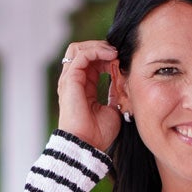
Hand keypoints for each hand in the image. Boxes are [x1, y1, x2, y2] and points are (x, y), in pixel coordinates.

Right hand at [57, 40, 123, 155]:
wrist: (87, 144)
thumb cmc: (98, 133)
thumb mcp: (112, 109)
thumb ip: (115, 93)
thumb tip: (121, 80)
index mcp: (82, 87)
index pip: (90, 62)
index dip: (106, 57)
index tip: (122, 61)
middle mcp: (73, 81)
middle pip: (82, 51)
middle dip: (101, 48)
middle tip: (118, 53)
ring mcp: (69, 79)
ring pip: (79, 49)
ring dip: (98, 47)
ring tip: (114, 53)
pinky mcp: (70, 79)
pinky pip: (82, 55)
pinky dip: (97, 51)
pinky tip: (111, 56)